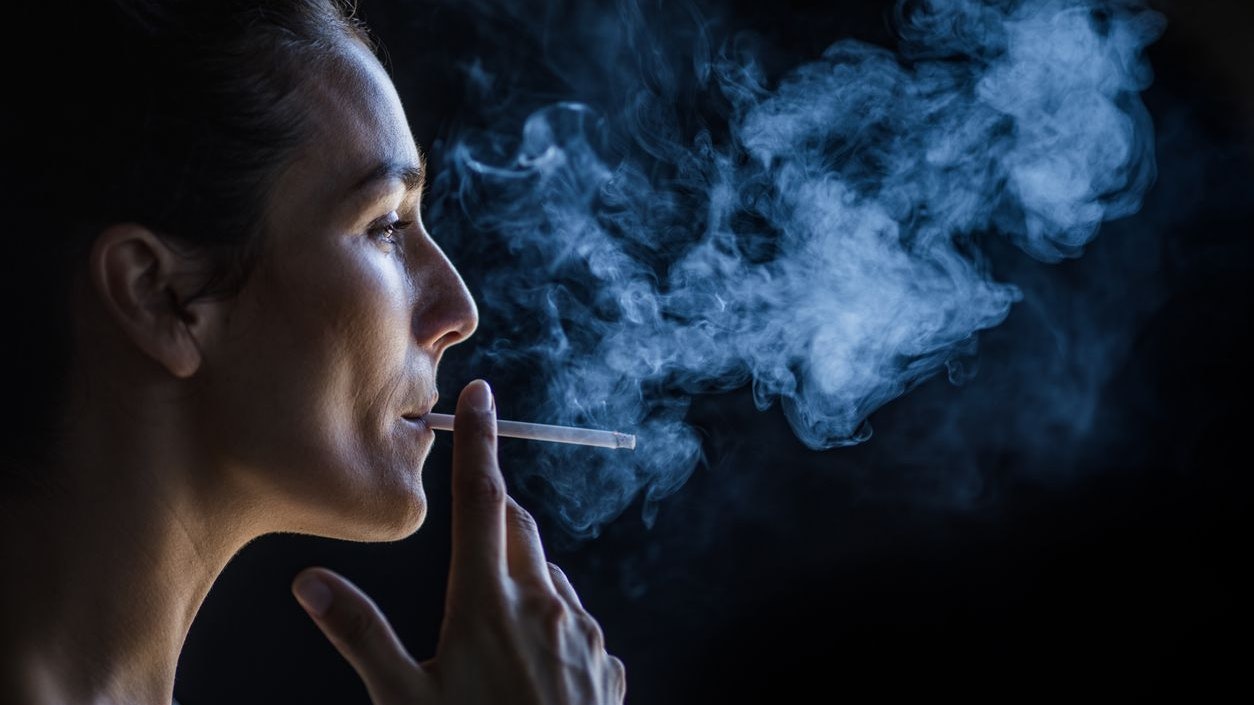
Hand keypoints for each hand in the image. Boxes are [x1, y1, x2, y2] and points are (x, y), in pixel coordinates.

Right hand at [291, 379, 625, 704]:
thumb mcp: (406, 699)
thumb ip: (360, 635)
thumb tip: (312, 580)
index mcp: (490, 601)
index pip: (484, 499)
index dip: (481, 442)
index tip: (483, 394)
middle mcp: (546, 605)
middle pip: (520, 530)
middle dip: (496, 511)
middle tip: (473, 518)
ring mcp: (584, 637)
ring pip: (550, 575)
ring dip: (523, 569)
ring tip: (491, 609)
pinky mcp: (606, 669)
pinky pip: (576, 622)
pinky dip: (551, 618)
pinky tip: (530, 658)